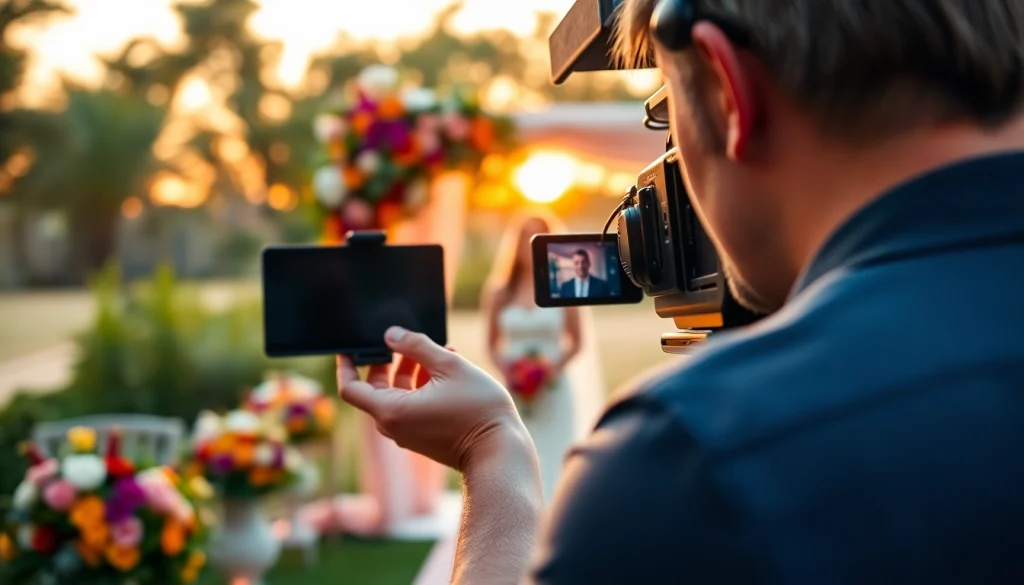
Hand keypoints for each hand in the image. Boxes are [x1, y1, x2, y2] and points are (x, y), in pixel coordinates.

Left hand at [337, 327, 532, 471]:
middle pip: (376, 389)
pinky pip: (411, 408)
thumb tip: (392, 334)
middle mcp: (394, 426)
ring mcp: (408, 434)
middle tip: (403, 341)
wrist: (500, 452)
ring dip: (411, 372)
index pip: (350, 388)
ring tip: (437, 351)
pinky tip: (446, 370)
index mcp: (391, 410)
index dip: (346, 365)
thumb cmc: (477, 410)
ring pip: (397, 396)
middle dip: (388, 362)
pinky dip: (421, 387)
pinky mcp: (423, 438)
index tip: (348, 348)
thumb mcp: (449, 366)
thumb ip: (417, 346)